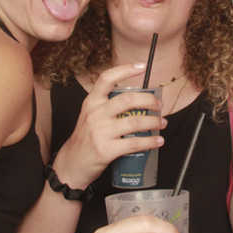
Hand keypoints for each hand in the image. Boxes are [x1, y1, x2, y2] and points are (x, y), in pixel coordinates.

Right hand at [50, 63, 164, 193]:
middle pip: (127, 99)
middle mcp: (94, 114)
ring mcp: (99, 132)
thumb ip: (107, 106)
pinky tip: (158, 141)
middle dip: (149, 101)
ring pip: (135, 121)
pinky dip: (150, 142)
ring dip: (154, 122)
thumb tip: (136, 101)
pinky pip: (134, 143)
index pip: (106, 79)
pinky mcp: (105, 150)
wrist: (71, 165)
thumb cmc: (85, 140)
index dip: (125, 69)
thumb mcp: (89, 116)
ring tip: (162, 124)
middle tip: (159, 105)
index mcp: (91, 103)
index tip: (142, 67)